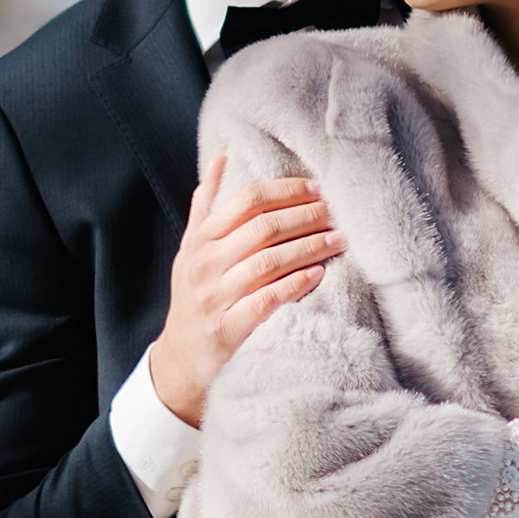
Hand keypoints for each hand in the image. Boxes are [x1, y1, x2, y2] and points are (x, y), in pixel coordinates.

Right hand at [148, 153, 344, 425]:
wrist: (179, 358)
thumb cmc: (193, 296)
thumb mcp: (190, 249)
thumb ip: (206, 206)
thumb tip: (221, 159)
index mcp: (199, 240)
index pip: (246, 200)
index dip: (285, 190)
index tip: (317, 188)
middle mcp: (204, 264)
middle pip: (263, 228)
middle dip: (305, 216)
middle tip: (336, 213)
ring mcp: (214, 297)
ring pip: (268, 261)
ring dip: (309, 248)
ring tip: (338, 241)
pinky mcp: (227, 328)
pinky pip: (266, 301)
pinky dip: (294, 285)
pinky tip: (318, 275)